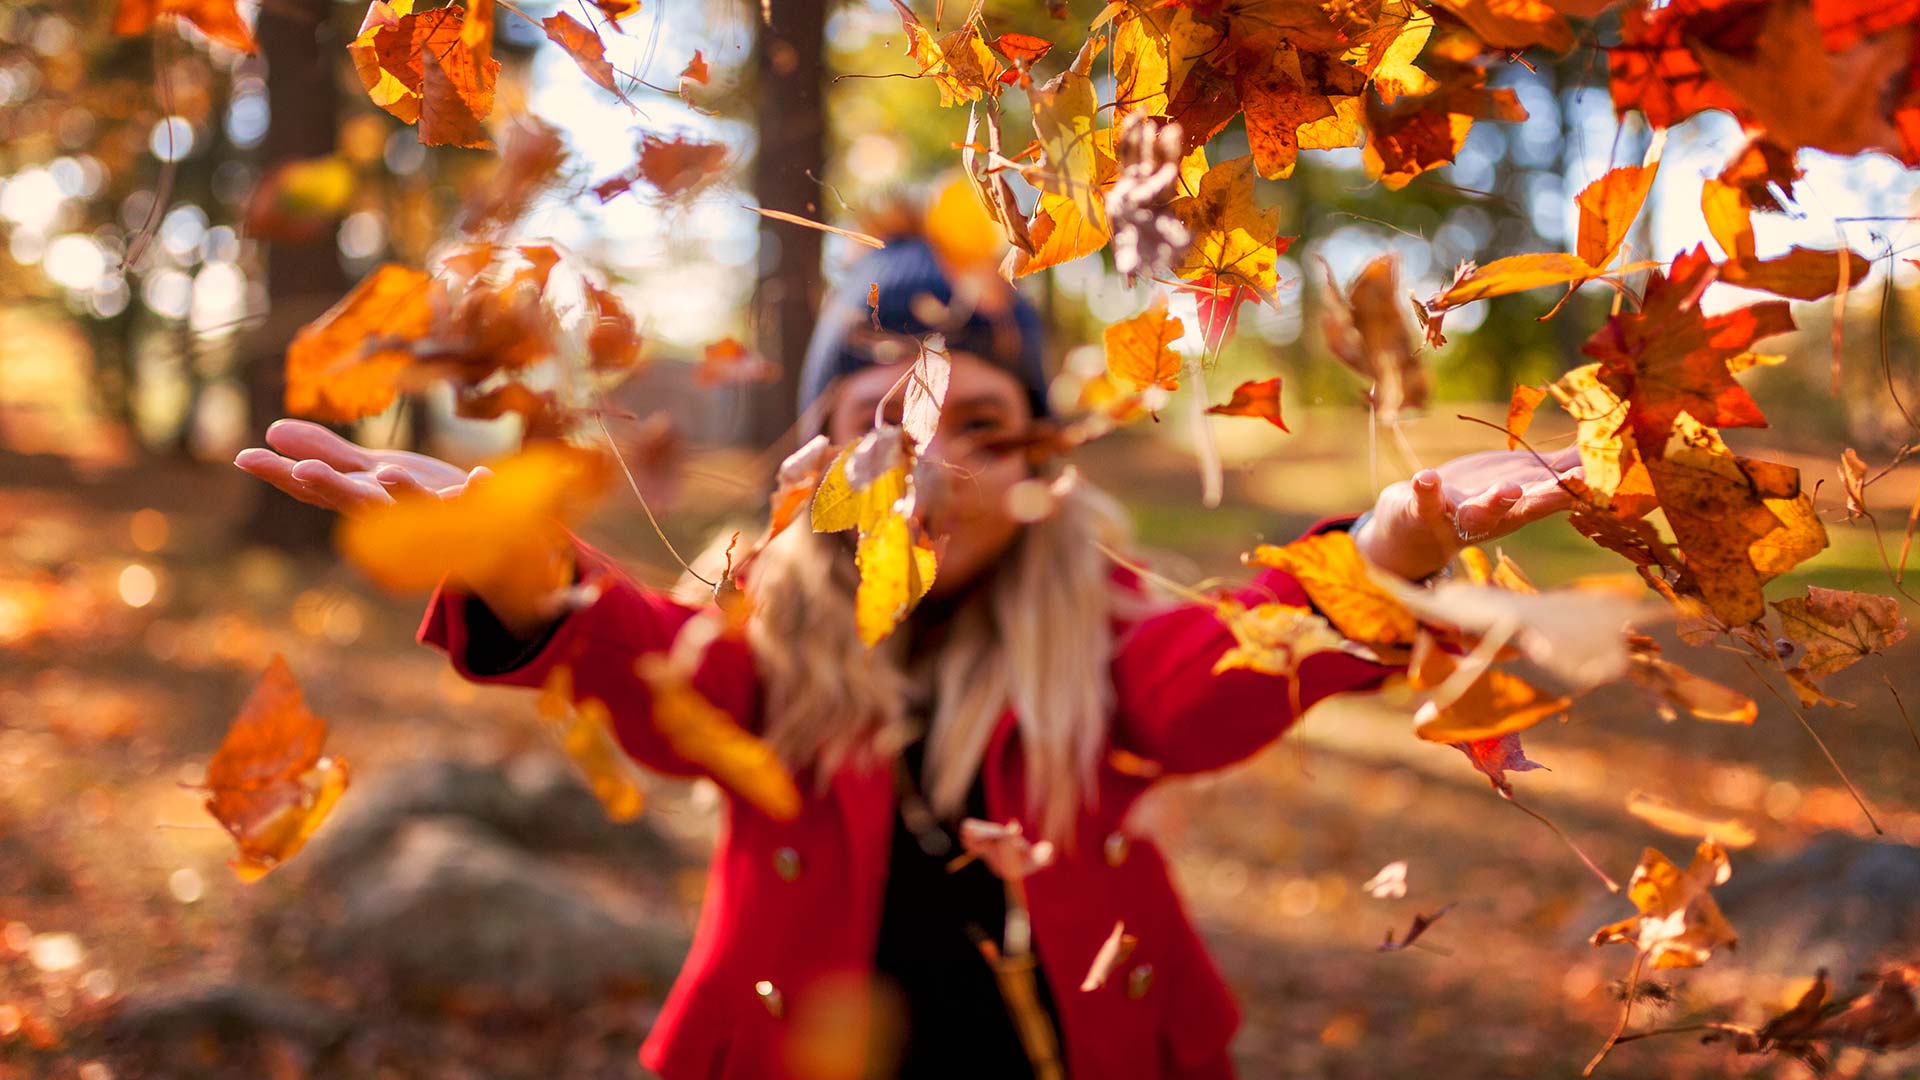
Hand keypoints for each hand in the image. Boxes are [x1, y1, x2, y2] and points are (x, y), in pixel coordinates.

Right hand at [235, 419, 571, 636]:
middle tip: (304, 470)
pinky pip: (478, 503)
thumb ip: (328, 454)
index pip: (316, 489)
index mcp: (362, 498)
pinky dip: (479, 491)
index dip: (281, 475)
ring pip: (415, 507)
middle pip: (357, 501)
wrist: (483, 536)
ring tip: (389, 474)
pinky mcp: (473, 512)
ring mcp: (432, 515)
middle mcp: (392, 512)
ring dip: (403, 493)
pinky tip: (481, 475)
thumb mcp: (370, 472)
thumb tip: (270, 432)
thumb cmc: (419, 499)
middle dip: (332, 486)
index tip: (244, 457)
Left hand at [1351, 446, 1582, 581]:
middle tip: (1568, 487)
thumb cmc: (1479, 497)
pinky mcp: (1424, 509)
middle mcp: (1495, 516)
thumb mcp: (1522, 481)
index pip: (1555, 496)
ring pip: (1479, 512)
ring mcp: (1458, 515)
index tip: (1602, 476)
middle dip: (1546, 498)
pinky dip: (1425, 489)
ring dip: (1495, 502)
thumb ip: (1559, 465)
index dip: (1577, 487)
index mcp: (1522, 506)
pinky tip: (1426, 477)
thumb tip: (1605, 447)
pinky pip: (1425, 501)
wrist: (1418, 526)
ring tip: (1509, 488)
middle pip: (1524, 508)